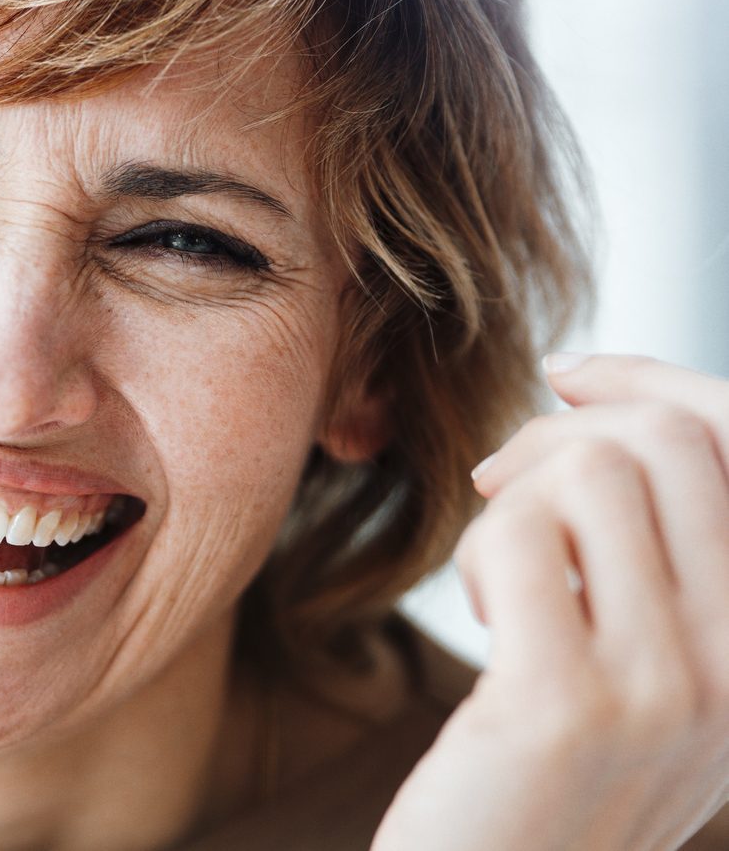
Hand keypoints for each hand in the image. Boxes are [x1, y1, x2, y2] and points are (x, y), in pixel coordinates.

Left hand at [373, 354, 728, 850]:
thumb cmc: (560, 775)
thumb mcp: (653, 665)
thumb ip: (667, 555)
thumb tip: (593, 394)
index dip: (659, 380)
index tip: (570, 374)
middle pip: (668, 441)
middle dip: (558, 438)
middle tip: (504, 498)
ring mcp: (669, 689)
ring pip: (591, 472)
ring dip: (516, 508)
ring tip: (507, 587)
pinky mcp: (565, 705)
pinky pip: (516, 535)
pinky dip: (480, 555)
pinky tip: (492, 623)